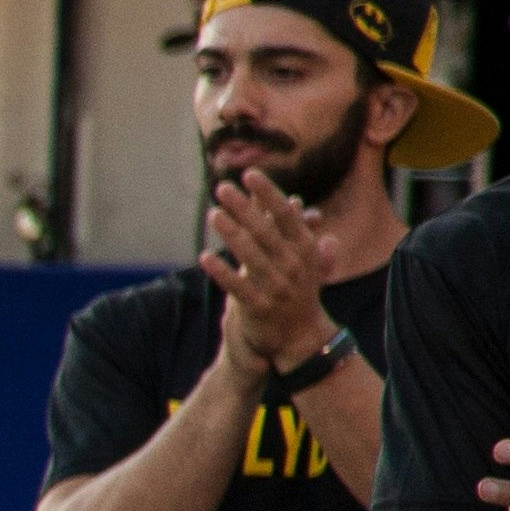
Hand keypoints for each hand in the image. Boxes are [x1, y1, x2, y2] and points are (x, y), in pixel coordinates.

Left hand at [203, 169, 331, 373]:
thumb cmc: (298, 290)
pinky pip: (237, 286)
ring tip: (213, 214)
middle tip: (222, 188)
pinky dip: (221, 271)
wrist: (300, 336)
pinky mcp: (259, 306)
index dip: (268, 194)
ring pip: (251, 255)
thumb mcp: (303, 259)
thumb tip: (295, 201)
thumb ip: (295, 231)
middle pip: (265, 230)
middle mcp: (294, 265)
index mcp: (305, 249)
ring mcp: (277, 286)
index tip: (250, 174)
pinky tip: (204, 257)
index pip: (285, 215)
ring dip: (231, 233)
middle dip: (243, 207)